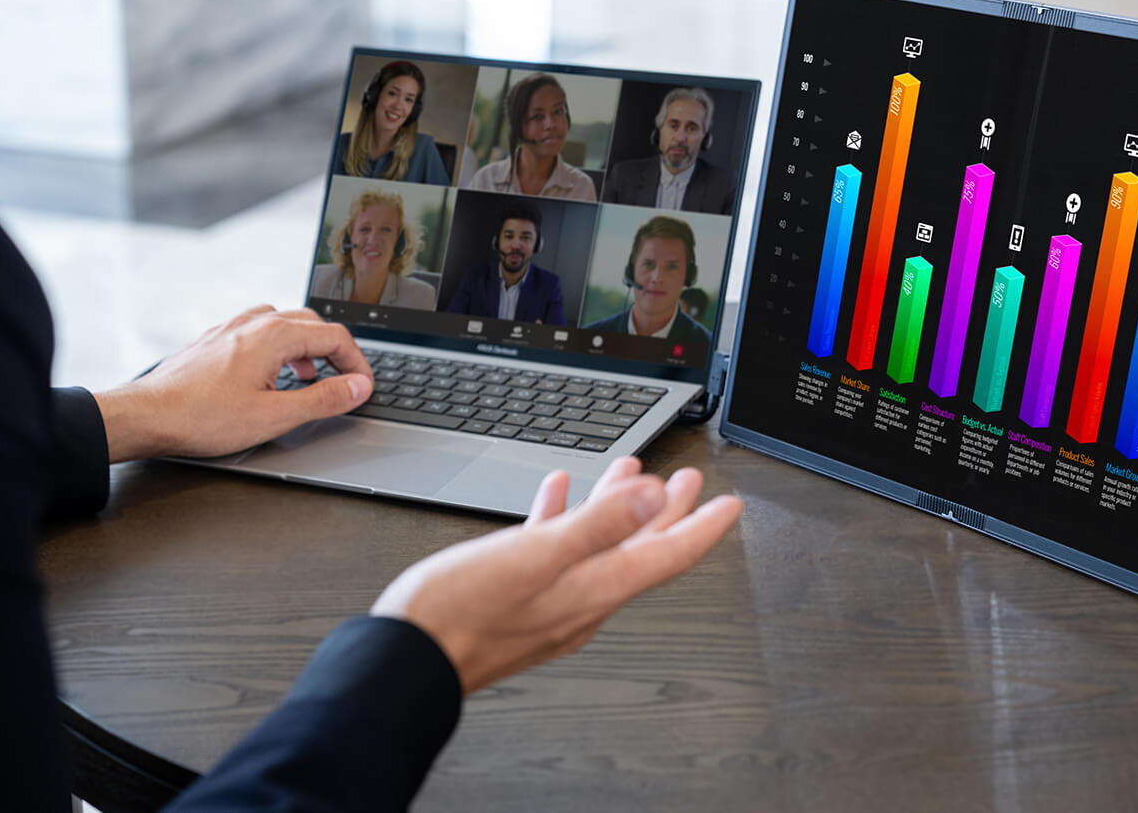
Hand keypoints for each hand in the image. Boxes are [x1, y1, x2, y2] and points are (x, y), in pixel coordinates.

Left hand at [94, 305, 372, 462]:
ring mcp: (230, 328)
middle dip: (335, 351)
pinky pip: (257, 331)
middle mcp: (253, 323)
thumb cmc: (202, 417)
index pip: (336, 336)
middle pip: (312, 323)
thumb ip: (323, 399)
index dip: (357, 363)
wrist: (146, 416)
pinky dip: (277, 348)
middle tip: (343, 381)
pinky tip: (268, 375)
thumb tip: (357, 387)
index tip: (363, 387)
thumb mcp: (275, 416)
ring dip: (305, 346)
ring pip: (283, 323)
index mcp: (274, 335)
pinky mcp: (213, 340)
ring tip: (308, 376)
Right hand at [371, 456, 742, 692]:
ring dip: (618, 508)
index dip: (703, 525)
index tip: (730, 503)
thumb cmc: (462, 615)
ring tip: (629, 475)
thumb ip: (597, 526)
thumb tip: (655, 496)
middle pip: (641, 549)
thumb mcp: (536, 558)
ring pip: (600, 546)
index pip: (668, 555)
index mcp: (594, 587)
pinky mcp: (520, 597)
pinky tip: (552, 496)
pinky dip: (563, 518)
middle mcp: (582, 598)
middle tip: (691, 483)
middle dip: (669, 512)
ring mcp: (552, 600)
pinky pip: (556, 550)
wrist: (407, 661)